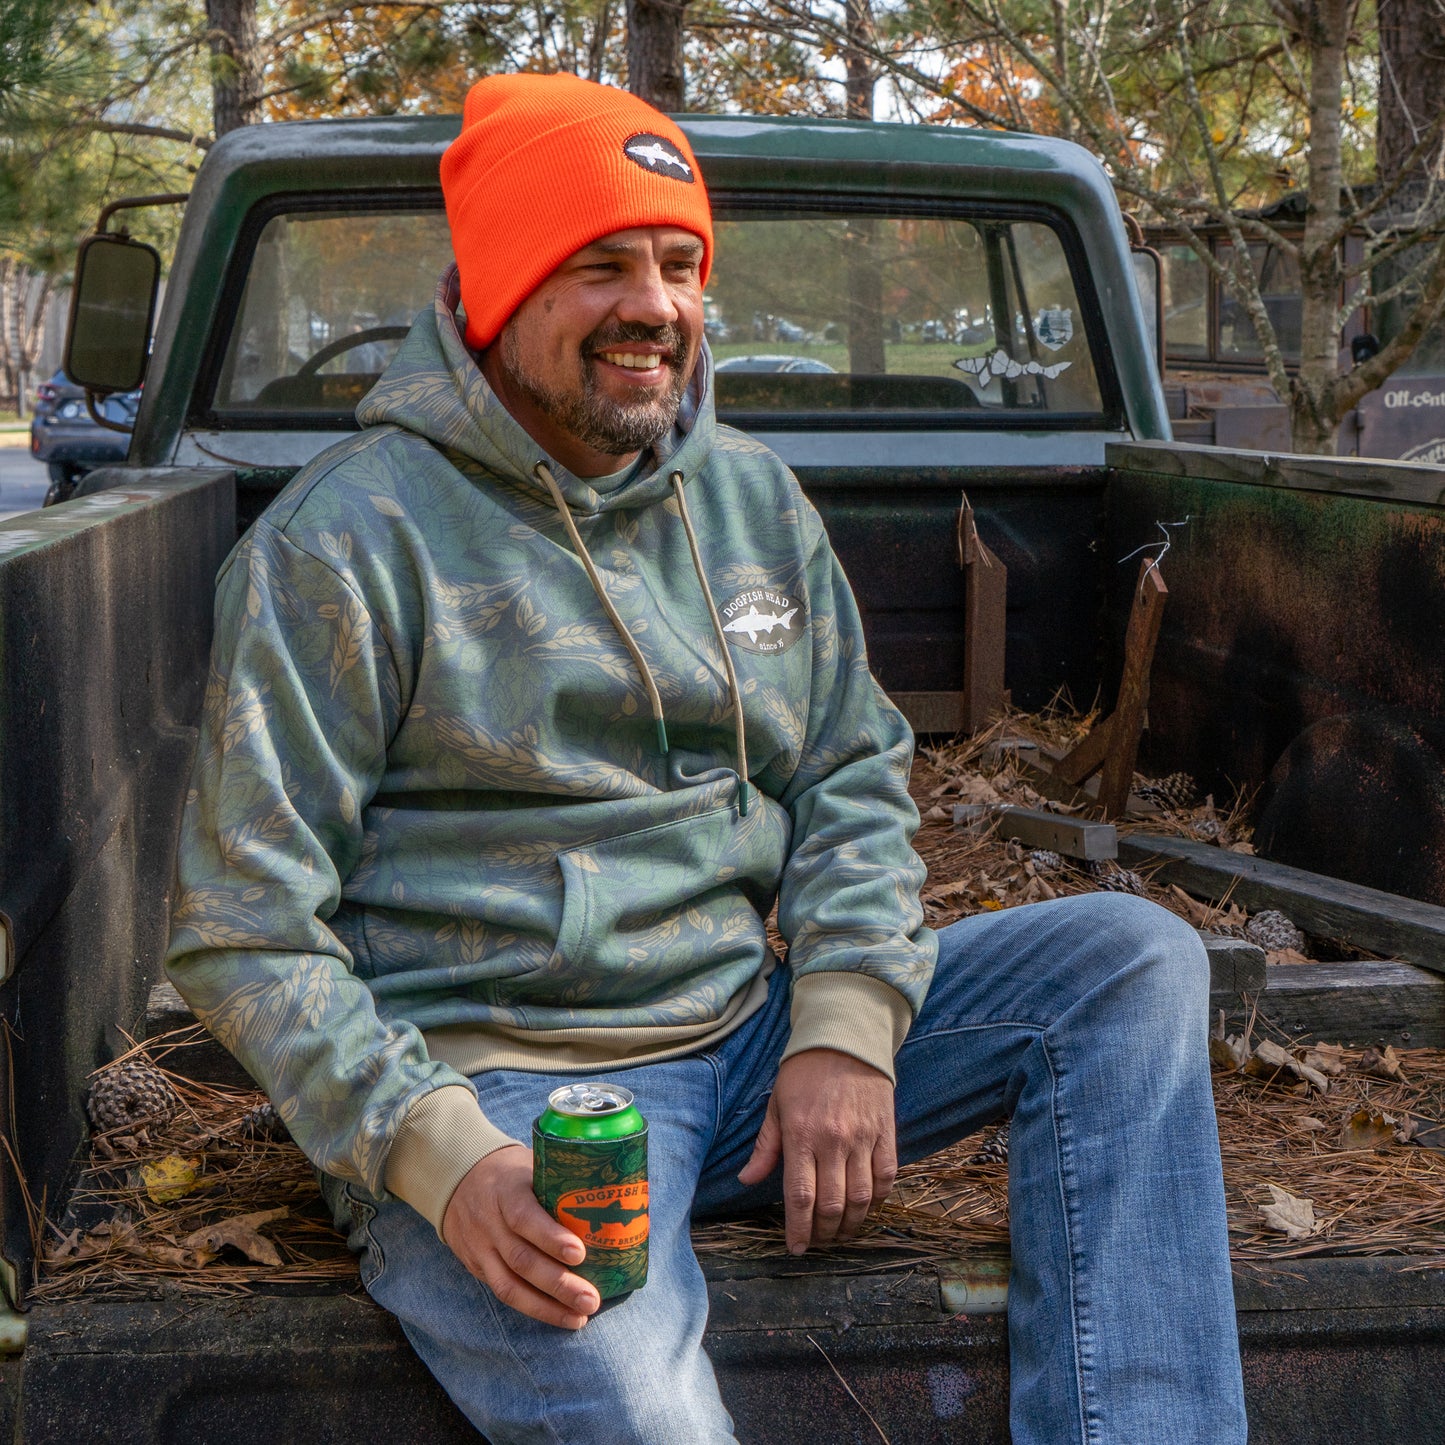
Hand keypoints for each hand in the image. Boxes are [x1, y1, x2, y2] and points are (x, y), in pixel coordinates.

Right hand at [442, 1144, 600, 1328]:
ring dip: (547, 1307)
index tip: (580, 1253)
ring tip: (579, 1318)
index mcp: (506, 1191)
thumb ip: (559, 1182)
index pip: (525, 1217)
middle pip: (521, 1259)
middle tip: (591, 1299)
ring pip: (509, 1285)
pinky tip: (559, 1316)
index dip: (551, 1238)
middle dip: (558, 1284)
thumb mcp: (530, 1165)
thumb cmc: (510, 1171)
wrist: (458, 1178)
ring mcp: (480, 1248)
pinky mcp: (477, 1267)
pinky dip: (532, 1308)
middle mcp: (489, 1223)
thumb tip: (613, 1197)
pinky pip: (503, 1293)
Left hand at [736, 1048, 896, 1253]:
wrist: (845, 1039)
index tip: (796, 1248)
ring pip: (861, 1197)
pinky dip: (878, 1199)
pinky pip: (886, 1176)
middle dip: (824, 1233)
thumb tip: (745, 1181)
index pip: (800, 1196)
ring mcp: (863, 1137)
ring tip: (840, 1232)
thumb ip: (765, 1147)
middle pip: (831, 1204)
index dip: (799, 1230)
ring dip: (851, 1223)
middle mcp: (833, 1140)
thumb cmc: (804, 1073)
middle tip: (818, 1241)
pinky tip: (866, 1206)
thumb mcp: (776, 1105)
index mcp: (801, 1135)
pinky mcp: (886, 1132)